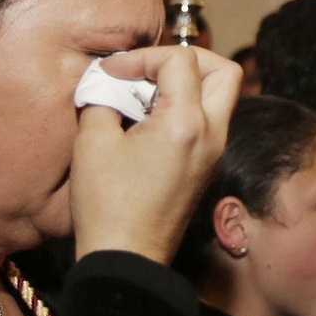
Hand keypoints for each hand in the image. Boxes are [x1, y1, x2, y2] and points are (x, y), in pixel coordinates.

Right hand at [69, 46, 241, 262]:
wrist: (127, 257)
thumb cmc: (108, 204)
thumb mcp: (93, 141)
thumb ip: (103, 97)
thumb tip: (108, 82)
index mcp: (188, 123)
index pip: (182, 60)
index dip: (143, 57)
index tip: (112, 73)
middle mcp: (212, 134)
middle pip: (222, 71)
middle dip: (185, 59)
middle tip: (148, 70)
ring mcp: (214, 152)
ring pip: (219, 95)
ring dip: (187, 83)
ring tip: (145, 95)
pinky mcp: (207, 165)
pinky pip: (208, 119)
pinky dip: (185, 106)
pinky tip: (148, 119)